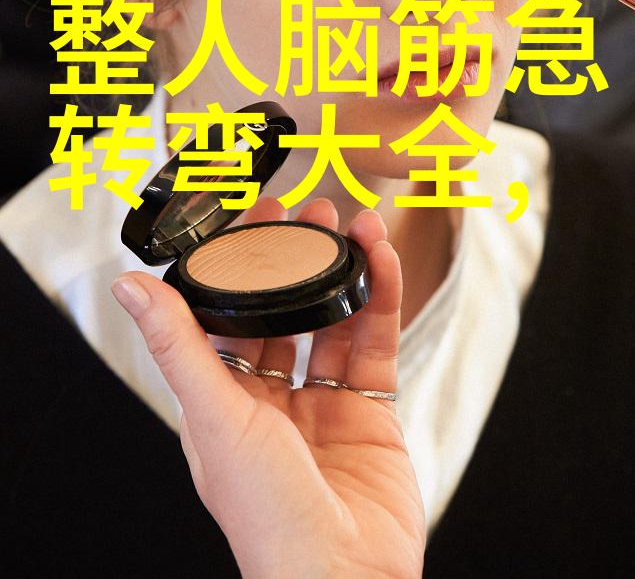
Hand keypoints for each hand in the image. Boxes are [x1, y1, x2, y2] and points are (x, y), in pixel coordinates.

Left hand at [111, 197, 425, 578]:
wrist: (344, 575)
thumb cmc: (268, 516)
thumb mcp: (215, 416)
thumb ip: (178, 344)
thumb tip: (130, 288)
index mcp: (224, 402)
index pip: (228, 315)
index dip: (240, 266)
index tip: (254, 218)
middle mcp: (271, 400)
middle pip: (285, 311)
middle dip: (297, 261)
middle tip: (311, 212)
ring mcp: (323, 403)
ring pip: (334, 319)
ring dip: (344, 271)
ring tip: (356, 224)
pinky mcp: (370, 410)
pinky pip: (376, 341)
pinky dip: (382, 298)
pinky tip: (384, 262)